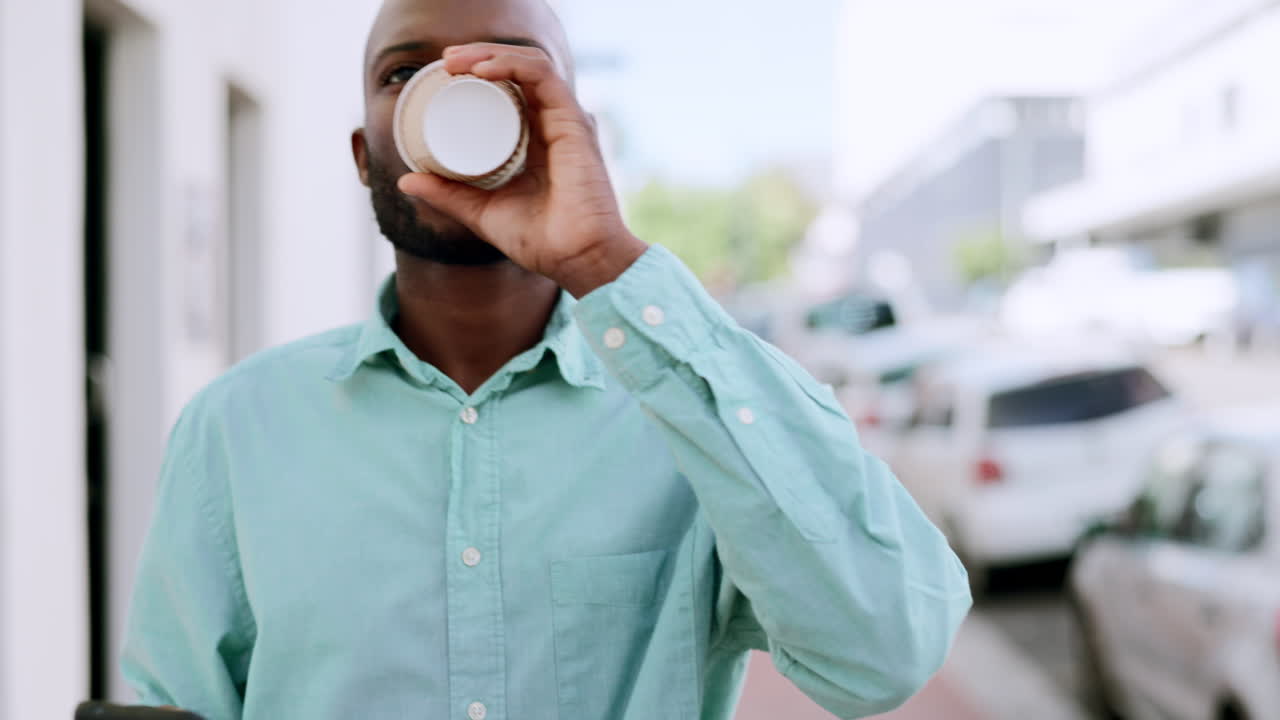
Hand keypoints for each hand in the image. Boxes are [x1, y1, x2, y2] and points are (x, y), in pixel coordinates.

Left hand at [396, 43, 648, 296]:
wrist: (577, 259)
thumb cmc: (542, 241)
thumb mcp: (481, 212)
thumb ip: (448, 194)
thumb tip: (406, 179)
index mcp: (536, 139)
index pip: (511, 89)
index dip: (479, 72)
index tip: (445, 74)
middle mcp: (553, 124)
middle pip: (517, 70)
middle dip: (479, 56)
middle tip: (444, 62)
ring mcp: (565, 120)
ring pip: (528, 65)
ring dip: (489, 54)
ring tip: (455, 62)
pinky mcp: (573, 122)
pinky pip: (543, 77)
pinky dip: (513, 65)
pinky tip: (484, 69)